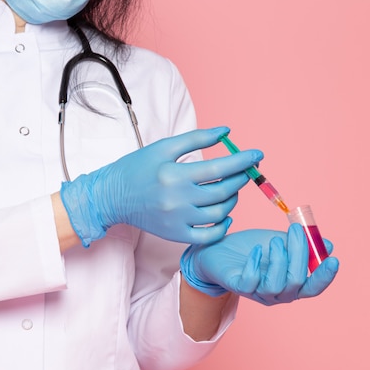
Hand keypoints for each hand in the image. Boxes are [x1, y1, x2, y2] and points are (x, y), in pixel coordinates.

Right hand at [60, 127, 262, 246]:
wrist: (112, 196)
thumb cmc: (137, 168)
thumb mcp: (164, 147)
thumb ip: (196, 139)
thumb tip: (227, 132)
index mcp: (174, 175)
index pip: (219, 167)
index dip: (243, 161)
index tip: (257, 155)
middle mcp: (177, 200)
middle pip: (223, 191)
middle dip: (241, 179)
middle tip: (245, 171)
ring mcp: (176, 221)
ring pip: (219, 214)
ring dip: (232, 199)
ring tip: (231, 189)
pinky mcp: (175, 235)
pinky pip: (208, 237)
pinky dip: (222, 227)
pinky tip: (225, 215)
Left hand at [180, 223, 338, 304]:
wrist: (217, 249)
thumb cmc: (250, 247)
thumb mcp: (278, 241)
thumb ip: (301, 244)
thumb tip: (328, 244)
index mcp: (291, 284)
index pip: (313, 287)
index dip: (325, 276)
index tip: (333, 259)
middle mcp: (277, 293)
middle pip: (296, 282)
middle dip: (299, 254)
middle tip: (295, 231)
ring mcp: (257, 292)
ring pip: (276, 284)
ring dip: (279, 260)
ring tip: (274, 241)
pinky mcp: (238, 287)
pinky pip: (250, 282)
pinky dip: (255, 265)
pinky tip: (255, 250)